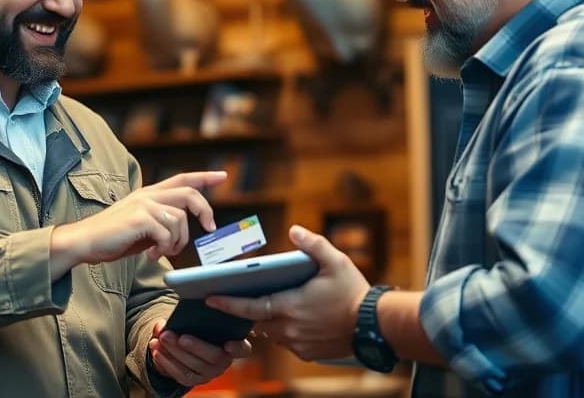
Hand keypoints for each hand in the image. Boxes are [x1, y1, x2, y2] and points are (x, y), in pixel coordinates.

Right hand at [51, 171, 224, 269]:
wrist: (85, 242)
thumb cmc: (112, 238)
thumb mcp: (141, 227)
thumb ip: (160, 223)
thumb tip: (180, 232)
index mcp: (149, 194)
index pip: (182, 179)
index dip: (204, 177)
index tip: (222, 176)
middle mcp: (148, 195)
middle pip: (189, 194)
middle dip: (205, 211)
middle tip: (210, 229)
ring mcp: (143, 205)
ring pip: (180, 219)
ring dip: (178, 242)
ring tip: (163, 252)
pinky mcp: (139, 218)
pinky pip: (167, 234)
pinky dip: (164, 249)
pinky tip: (151, 256)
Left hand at [149, 319, 250, 386]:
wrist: (189, 343)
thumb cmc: (198, 326)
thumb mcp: (196, 319)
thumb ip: (182, 319)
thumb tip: (161, 325)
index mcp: (233, 343)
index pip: (243, 348)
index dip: (237, 348)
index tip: (227, 345)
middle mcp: (225, 361)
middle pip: (213, 357)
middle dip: (192, 346)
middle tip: (172, 334)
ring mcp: (211, 372)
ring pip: (195, 366)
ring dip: (174, 353)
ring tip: (159, 340)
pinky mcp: (197, 380)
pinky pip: (182, 376)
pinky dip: (167, 364)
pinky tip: (156, 352)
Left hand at [206, 225, 370, 360]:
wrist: (375, 325)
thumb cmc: (353, 291)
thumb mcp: (335, 261)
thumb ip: (312, 244)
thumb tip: (294, 230)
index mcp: (289, 306)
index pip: (249, 307)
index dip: (228, 303)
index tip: (209, 298)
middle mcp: (288, 328)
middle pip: (257, 321)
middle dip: (249, 311)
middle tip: (239, 298)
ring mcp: (297, 343)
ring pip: (271, 333)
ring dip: (268, 320)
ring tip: (269, 305)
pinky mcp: (307, 353)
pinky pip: (287, 342)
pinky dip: (285, 331)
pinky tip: (293, 318)